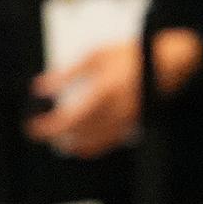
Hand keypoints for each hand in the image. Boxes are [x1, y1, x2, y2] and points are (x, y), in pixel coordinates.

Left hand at [28, 30, 201, 158]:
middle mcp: (115, 110)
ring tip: (58, 137)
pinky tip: (79, 145)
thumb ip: (68, 73)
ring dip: (71, 142)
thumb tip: (42, 86)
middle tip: (42, 131)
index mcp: (105, 91)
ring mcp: (124, 121)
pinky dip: (90, 147)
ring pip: (92, 143)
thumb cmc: (134, 56)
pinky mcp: (131, 126)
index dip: (48, 127)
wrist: (168, 62)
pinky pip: (107, 144)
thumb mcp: (97, 56)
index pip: (69, 119)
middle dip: (56, 135)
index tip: (34, 127)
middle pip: (78, 133)